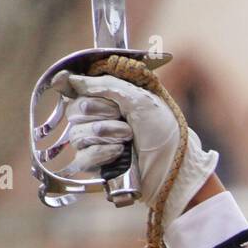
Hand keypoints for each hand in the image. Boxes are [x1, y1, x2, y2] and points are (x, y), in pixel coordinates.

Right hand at [54, 70, 218, 221]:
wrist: (174, 166)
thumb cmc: (163, 132)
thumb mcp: (139, 99)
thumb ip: (105, 85)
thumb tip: (72, 79)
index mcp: (107, 101)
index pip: (76, 91)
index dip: (86, 94)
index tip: (103, 97)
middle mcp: (98, 121)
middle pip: (74, 112)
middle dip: (100, 113)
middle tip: (123, 118)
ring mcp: (96, 145)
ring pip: (77, 135)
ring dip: (105, 133)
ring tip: (128, 137)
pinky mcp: (97, 167)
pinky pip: (82, 158)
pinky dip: (101, 153)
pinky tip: (120, 153)